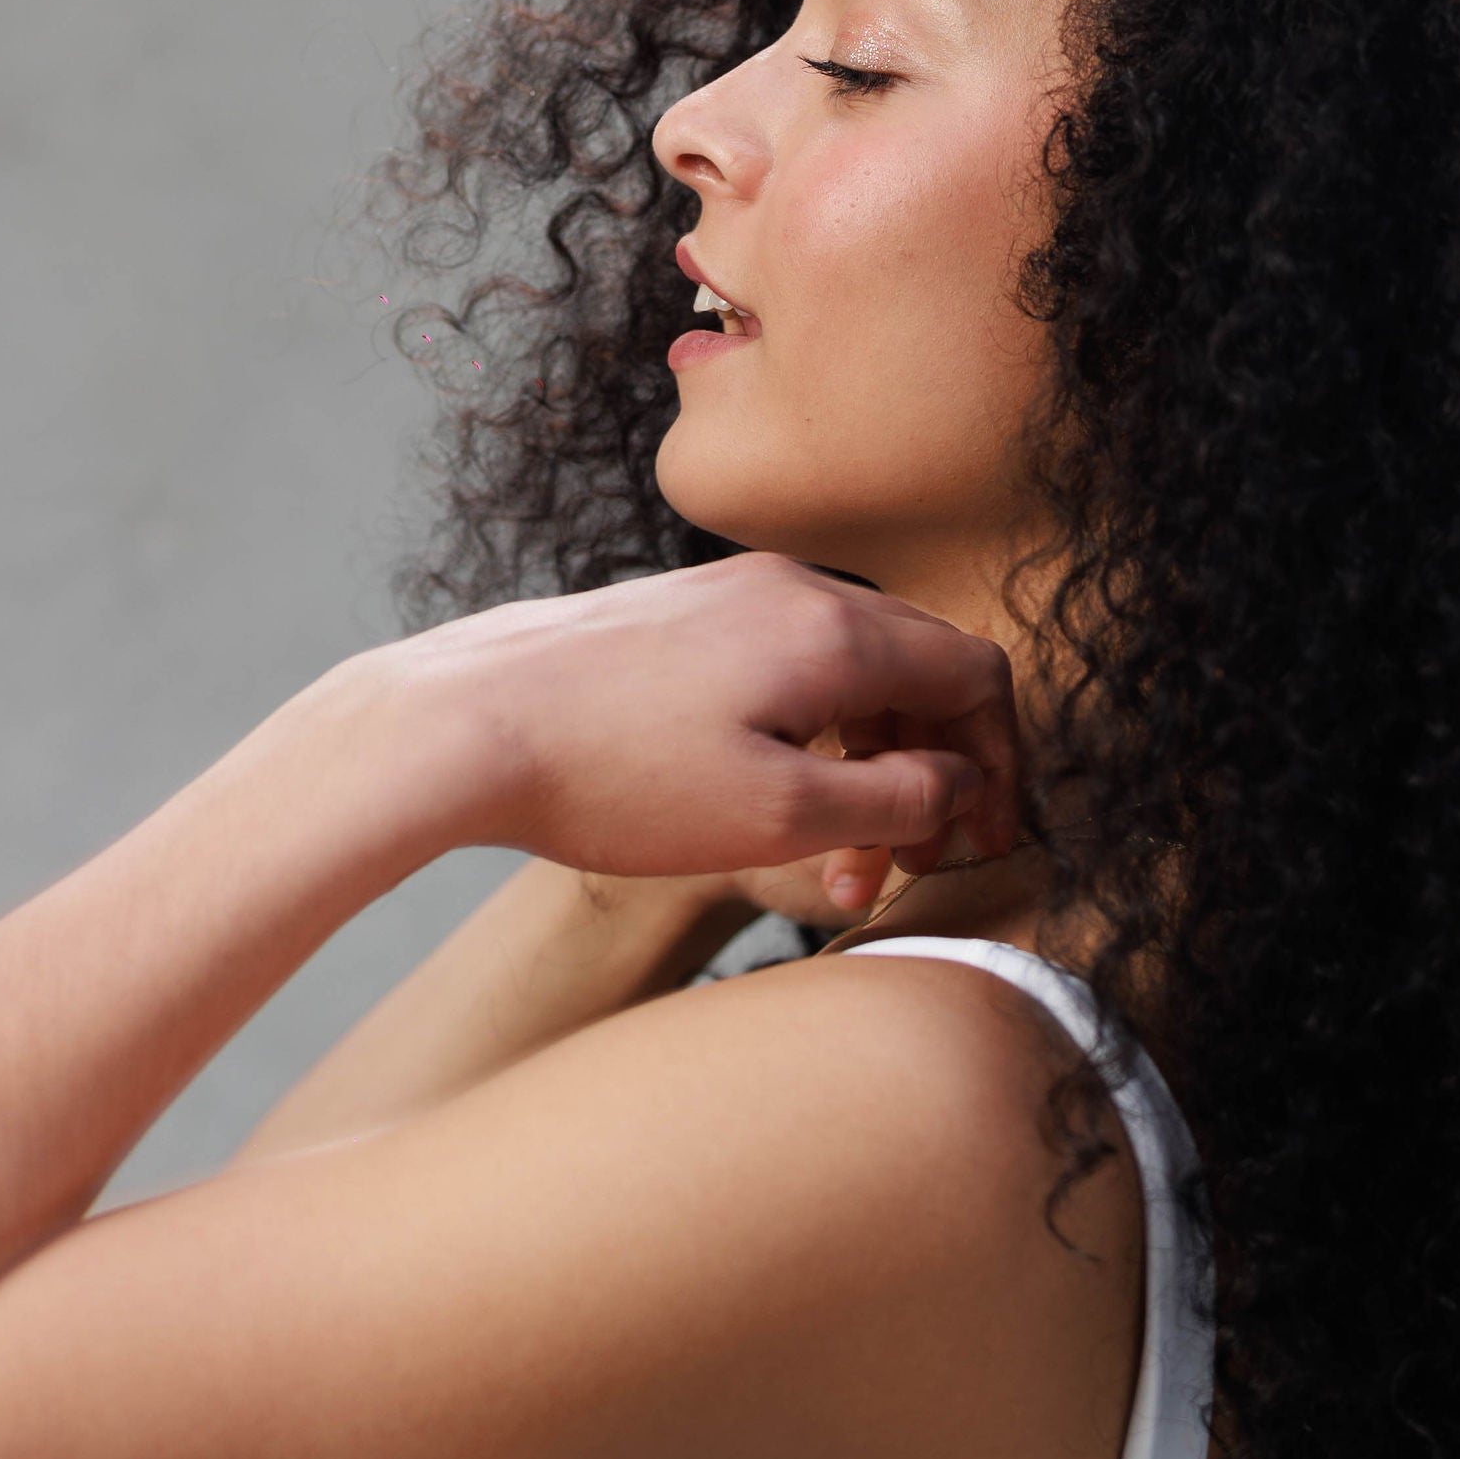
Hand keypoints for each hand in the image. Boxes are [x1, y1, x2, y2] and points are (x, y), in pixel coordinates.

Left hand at [369, 551, 1020, 903]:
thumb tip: (962, 786)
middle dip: (932, 775)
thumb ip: (897, 801)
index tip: (985, 839)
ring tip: (832, 865)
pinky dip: (808, 738)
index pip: (977, 675)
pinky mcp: (678, 618)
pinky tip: (767, 808)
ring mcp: (729, 595)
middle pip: (919, 670)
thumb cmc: (614, 775)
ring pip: (848, 674)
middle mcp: (794, 590)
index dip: (1000, 763)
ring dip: (866, 767)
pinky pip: (784, 667)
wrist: (458, 724)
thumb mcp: (779, 815)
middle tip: (906, 868)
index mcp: (837, 631)